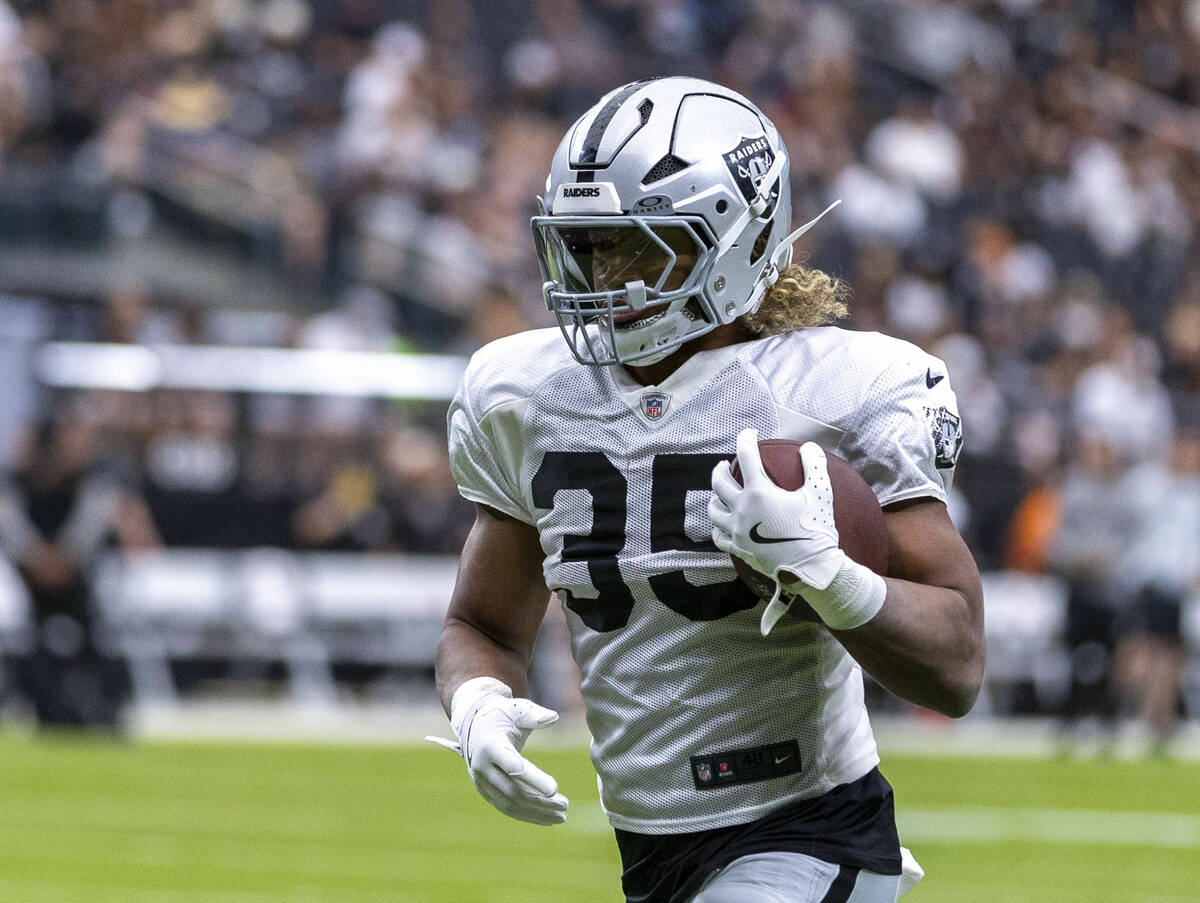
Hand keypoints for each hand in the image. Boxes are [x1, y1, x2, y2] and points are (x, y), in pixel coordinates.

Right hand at [426, 678, 568, 824]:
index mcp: (490, 745)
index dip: (533, 779)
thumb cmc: (502, 715)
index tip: (555, 789)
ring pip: (510, 805)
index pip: (512, 766)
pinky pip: (507, 808)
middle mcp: (482, 767)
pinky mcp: (486, 792)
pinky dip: (528, 815)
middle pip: (513, 791)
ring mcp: (482, 782)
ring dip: (536, 813)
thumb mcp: (516, 709)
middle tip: (565, 804)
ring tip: (562, 816)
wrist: (476, 725)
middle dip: (540, 801)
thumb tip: (552, 717)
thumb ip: (534, 715)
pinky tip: (548, 817)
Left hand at [710, 429, 884, 634]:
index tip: (750, 433)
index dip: (746, 439)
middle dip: (719, 469)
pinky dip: (717, 527)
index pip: (745, 456)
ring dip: (714, 497)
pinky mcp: (739, 549)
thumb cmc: (816, 529)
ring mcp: (737, 532)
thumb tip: (810, 446)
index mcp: (759, 493)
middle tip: (724, 464)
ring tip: (719, 493)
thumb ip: (814, 465)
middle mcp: (741, 510)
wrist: (813, 569)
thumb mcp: (820, 493)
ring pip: (713, 510)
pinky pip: (718, 537)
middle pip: (719, 482)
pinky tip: (722, 525)